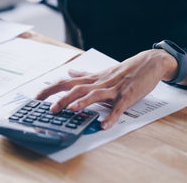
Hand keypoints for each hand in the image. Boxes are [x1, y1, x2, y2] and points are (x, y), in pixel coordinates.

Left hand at [35, 49, 177, 129]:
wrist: (149, 62)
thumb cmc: (125, 70)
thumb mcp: (102, 72)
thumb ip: (85, 74)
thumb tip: (70, 72)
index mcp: (93, 79)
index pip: (67, 82)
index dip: (51, 89)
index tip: (36, 97)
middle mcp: (100, 82)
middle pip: (78, 88)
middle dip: (63, 98)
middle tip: (50, 109)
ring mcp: (114, 89)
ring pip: (95, 94)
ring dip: (83, 102)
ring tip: (72, 110)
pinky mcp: (128, 96)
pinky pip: (118, 107)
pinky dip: (111, 116)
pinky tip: (105, 125)